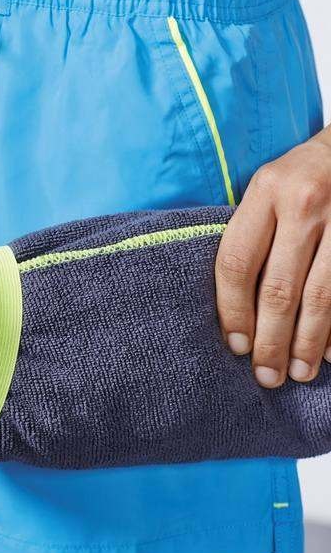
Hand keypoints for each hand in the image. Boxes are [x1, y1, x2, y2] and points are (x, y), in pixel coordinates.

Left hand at [216, 125, 330, 387]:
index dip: (232, 311)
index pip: (236, 264)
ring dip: (307, 343)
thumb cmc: (300, 176)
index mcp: (266, 191)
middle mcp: (304, 204)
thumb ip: (251, 235)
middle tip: (266, 376)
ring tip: (297, 373)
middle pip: (279, 289)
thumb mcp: (266, 189)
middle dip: (271, 340)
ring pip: (321, 298)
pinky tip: (329, 354)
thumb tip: (236, 308)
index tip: (236, 345)